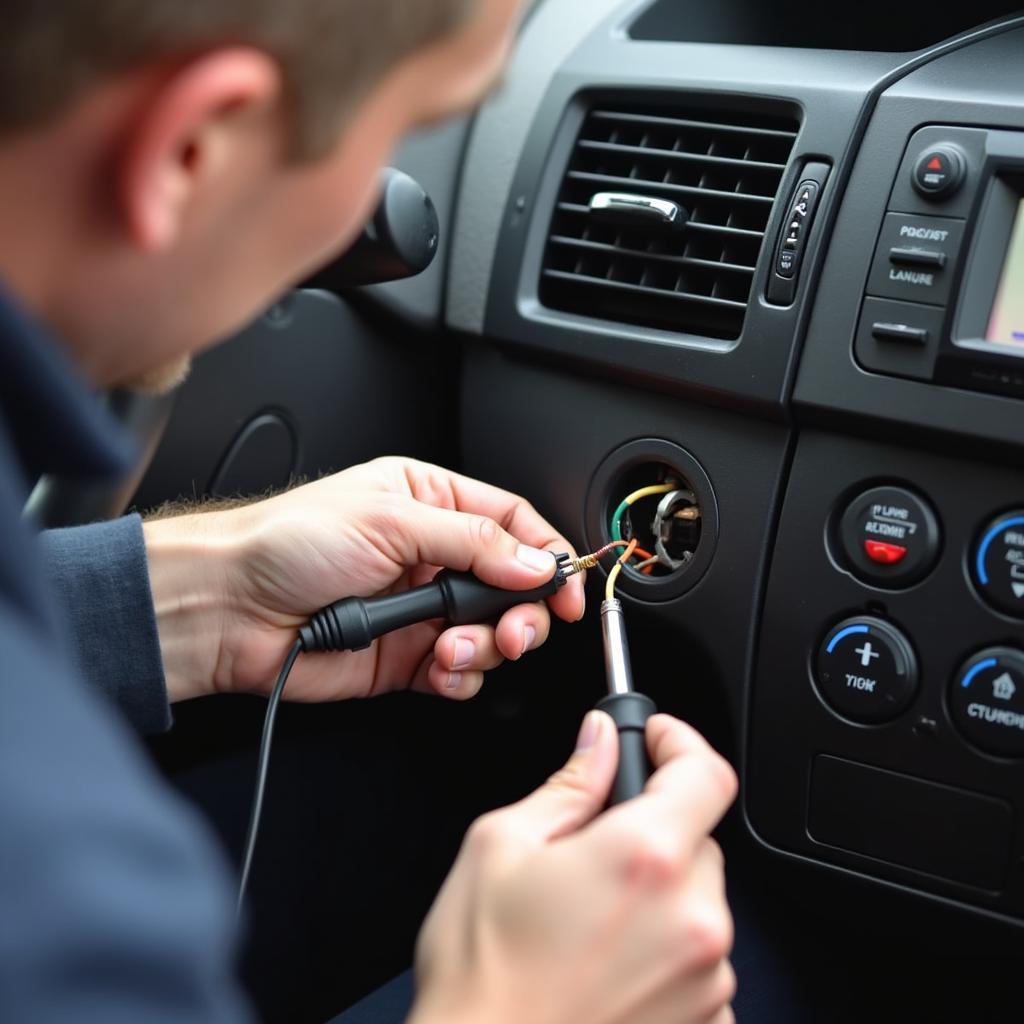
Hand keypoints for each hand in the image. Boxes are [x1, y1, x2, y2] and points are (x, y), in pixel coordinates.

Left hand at [143, 457, 584, 702]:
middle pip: (514, 587)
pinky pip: (460, 675)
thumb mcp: (390, 519)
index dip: (548, 556)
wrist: (229, 608)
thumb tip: (535, 561)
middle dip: (524, 613)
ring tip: (454, 647)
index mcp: (432, 503)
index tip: (571, 587)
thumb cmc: (288, 542)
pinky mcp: (407, 659)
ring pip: (493, 636)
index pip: (514, 524)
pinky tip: (438, 668)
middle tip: (515, 629)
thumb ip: (472, 542)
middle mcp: (433, 557)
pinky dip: (460, 678)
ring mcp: (422, 611)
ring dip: (486, 648)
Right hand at [410, 713, 737, 1023]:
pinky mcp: (706, 1023)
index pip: (707, 773)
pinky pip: (700, 961)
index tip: (655, 741)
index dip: (680, 743)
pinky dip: (666, 951)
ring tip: (589, 922)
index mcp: (644, 858)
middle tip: (592, 853)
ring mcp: (706, 980)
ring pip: (700, 902)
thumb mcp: (500, 846)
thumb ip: (568, 784)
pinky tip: (608, 964)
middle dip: (653, 831)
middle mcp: (693, 919)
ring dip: (660, 896)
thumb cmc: (482, 974)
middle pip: (699, 840)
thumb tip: (600, 741)